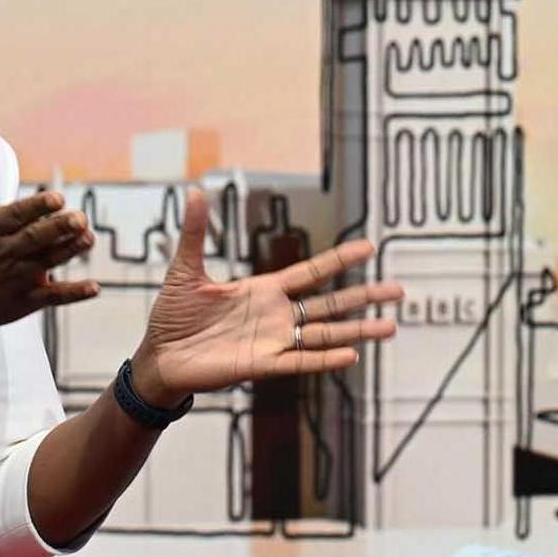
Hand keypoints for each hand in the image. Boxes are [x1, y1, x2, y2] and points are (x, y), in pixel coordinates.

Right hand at [0, 127, 98, 334]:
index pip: (18, 214)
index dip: (37, 207)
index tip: (57, 199)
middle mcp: (6, 251)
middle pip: (36, 238)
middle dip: (58, 228)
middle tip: (80, 218)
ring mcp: (18, 278)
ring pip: (48, 262)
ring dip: (70, 251)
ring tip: (89, 238)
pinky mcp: (27, 301)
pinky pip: (53, 297)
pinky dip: (73, 293)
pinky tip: (95, 287)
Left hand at [130, 186, 402, 402]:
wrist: (159, 356)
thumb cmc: (173, 316)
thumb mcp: (185, 269)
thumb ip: (195, 233)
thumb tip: (193, 191)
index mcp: (263, 290)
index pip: (310, 273)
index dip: (339, 260)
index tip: (369, 246)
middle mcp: (276, 315)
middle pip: (330, 304)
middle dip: (364, 296)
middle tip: (398, 291)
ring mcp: (272, 341)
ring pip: (324, 334)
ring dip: (357, 330)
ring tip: (391, 326)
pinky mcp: (261, 365)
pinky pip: (300, 361)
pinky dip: (324, 358)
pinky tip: (352, 354)